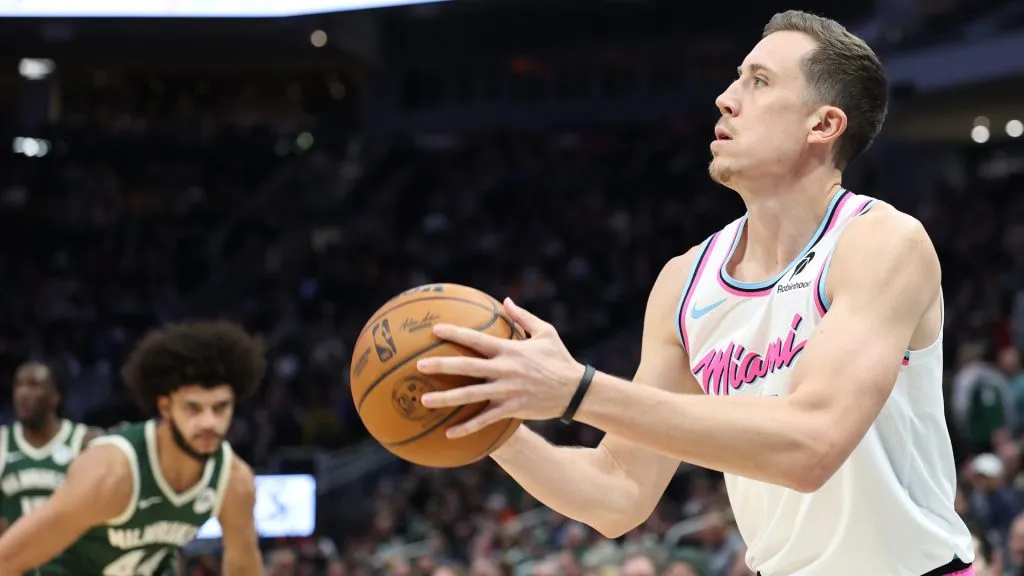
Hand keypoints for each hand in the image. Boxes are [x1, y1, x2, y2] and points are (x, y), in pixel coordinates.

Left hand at [417, 298, 585, 437]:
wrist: (575, 390)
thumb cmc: (559, 358)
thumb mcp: (546, 332)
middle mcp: (505, 370)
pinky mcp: (512, 409)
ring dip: (446, 398)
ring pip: (471, 395)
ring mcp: (507, 391)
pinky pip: (485, 420)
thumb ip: (523, 316)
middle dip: (441, 365)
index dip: (455, 332)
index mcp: (510, 350)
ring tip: (424, 401)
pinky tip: (448, 433)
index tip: (435, 329)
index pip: (477, 339)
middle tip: (419, 366)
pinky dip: (467, 427)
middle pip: (467, 366)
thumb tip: (507, 300)